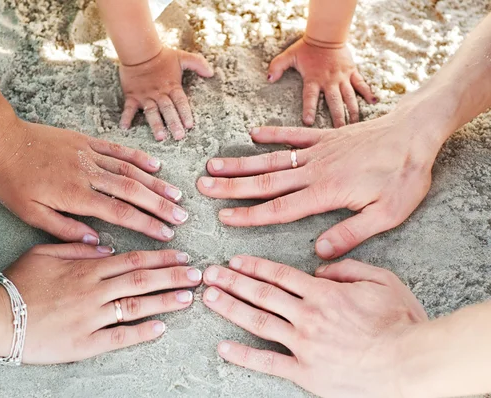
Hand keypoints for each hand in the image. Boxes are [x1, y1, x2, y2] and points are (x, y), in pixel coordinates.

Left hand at [0, 118, 187, 242]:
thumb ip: (65, 229)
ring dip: (156, 183)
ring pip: (130, 170)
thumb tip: (96, 241)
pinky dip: (139, 158)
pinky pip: (118, 150)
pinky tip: (155, 166)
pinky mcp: (86, 141)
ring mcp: (90, 155)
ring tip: (177, 195)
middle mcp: (89, 173)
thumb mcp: (30, 214)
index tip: (166, 233)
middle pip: (133, 191)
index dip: (147, 224)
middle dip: (161, 205)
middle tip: (182, 216)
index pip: (121, 213)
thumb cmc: (11, 181)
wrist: (0, 140)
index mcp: (76, 195)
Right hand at [0, 244, 200, 363]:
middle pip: (141, 280)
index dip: (160, 258)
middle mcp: (94, 291)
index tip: (181, 256)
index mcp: (86, 269)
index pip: (132, 260)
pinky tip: (161, 328)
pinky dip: (142, 332)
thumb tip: (104, 246)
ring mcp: (91, 317)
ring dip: (166, 301)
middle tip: (199, 273)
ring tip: (190, 297)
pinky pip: (119, 336)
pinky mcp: (85, 343)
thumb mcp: (42, 252)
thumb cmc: (17, 283)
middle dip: (173, 276)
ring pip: (136, 306)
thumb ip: (75, 246)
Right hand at [118, 47, 213, 140]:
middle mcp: (159, 93)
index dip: (185, 113)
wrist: (139, 50)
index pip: (180, 102)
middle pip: (167, 110)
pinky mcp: (132, 96)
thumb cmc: (162, 56)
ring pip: (151, 112)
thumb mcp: (182, 57)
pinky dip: (126, 117)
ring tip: (160, 137)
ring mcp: (145, 96)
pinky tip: (124, 127)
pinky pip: (128, 108)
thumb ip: (198, 63)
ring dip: (155, 124)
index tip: (189, 125)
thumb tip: (211, 73)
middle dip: (173, 123)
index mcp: (171, 86)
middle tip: (178, 136)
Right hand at [197, 116, 436, 258]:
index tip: (224, 217)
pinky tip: (253, 135)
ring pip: (271, 159)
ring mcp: (317, 151)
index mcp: (326, 192)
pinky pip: (293, 135)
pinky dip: (272, 135)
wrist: (416, 133)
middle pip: (265, 181)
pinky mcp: (325, 137)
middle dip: (231, 186)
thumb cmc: (404, 176)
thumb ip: (351, 233)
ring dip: (241, 163)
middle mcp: (314, 170)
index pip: (279, 207)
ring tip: (214, 165)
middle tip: (203, 186)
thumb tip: (319, 251)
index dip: (249, 214)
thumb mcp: (387, 214)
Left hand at [202, 256, 427, 396]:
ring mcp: (304, 345)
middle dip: (232, 281)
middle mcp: (307, 315)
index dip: (253, 266)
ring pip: (258, 321)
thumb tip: (318, 270)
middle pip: (261, 294)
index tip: (235, 260)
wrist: (409, 364)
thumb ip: (347, 268)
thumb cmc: (400, 321)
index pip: (279, 275)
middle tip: (210, 273)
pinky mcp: (305, 372)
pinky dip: (243, 355)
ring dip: (231, 308)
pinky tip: (223, 347)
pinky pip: (268, 362)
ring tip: (209, 298)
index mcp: (323, 293)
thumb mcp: (381, 280)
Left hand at [268, 37, 375, 127]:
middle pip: (334, 102)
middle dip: (337, 118)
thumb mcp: (289, 56)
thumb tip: (268, 78)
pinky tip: (374, 102)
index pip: (310, 96)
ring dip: (353, 111)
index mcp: (313, 79)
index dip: (309, 108)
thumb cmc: (306, 49)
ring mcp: (343, 77)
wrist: (326, 35)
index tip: (308, 121)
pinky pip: (361, 84)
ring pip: (349, 96)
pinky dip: (368, 92)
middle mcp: (329, 80)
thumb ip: (277, 66)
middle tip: (339, 133)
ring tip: (356, 126)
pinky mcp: (352, 72)